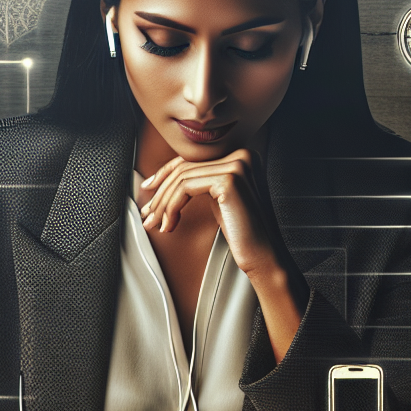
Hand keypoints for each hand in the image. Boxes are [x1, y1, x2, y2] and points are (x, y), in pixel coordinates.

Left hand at [139, 147, 307, 360]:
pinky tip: (170, 225)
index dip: (165, 174)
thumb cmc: (242, 233)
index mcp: (241, 156)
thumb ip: (201, 183)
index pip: (192, 159)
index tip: (149, 190)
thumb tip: (164, 180)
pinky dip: (172, 208)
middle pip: (185, 167)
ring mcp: (237, 165)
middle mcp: (241, 154)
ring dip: (163, 204)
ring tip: (155, 224)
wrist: (263, 256)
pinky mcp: (229, 180)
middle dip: (160, 193)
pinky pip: (185, 188)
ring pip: (182, 178)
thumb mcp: (218, 201)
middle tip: (148, 215)